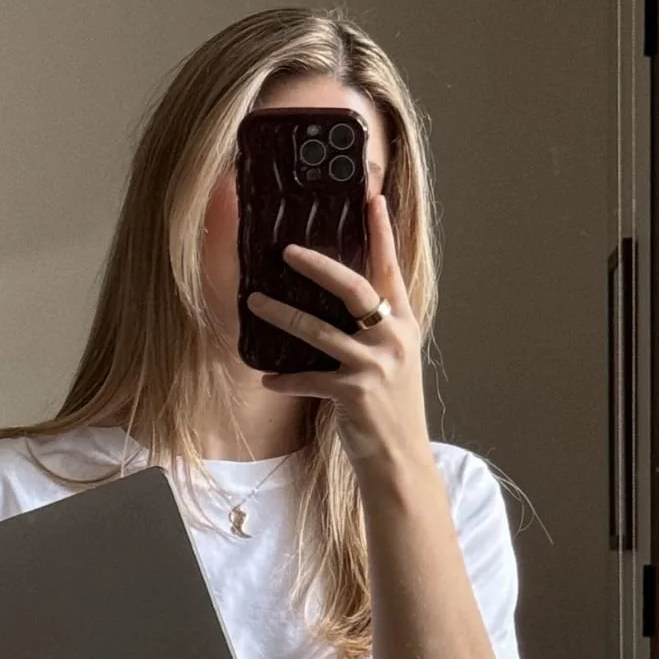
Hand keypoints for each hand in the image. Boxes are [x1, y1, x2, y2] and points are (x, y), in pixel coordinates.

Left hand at [243, 191, 432, 472]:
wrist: (399, 460)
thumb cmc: (388, 410)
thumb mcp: (390, 363)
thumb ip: (371, 332)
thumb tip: (331, 303)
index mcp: (403, 326)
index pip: (390, 269)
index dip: (381, 233)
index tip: (372, 198)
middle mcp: (392, 339)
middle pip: (353, 287)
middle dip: (317, 266)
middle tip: (287, 250)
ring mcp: (375, 365)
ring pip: (318, 330)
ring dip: (281, 316)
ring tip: (255, 302)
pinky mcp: (354, 392)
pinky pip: (308, 377)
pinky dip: (284, 378)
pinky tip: (266, 378)